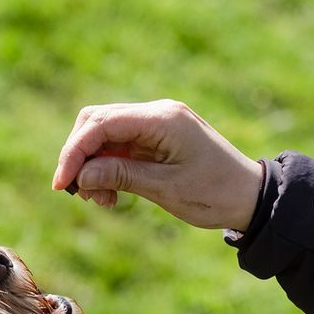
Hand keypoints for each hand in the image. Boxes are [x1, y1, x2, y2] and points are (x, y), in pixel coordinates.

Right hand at [52, 99, 263, 231]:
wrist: (251, 197)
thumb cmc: (215, 194)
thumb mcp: (166, 189)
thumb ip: (121, 176)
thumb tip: (82, 175)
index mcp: (162, 119)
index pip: (102, 124)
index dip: (75, 152)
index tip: (62, 184)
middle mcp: (157, 113)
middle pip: (97, 122)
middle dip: (80, 156)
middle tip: (79, 193)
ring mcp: (157, 124)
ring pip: (106, 135)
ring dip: (94, 165)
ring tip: (103, 200)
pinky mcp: (158, 138)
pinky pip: (122, 147)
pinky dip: (110, 168)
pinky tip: (113, 194)